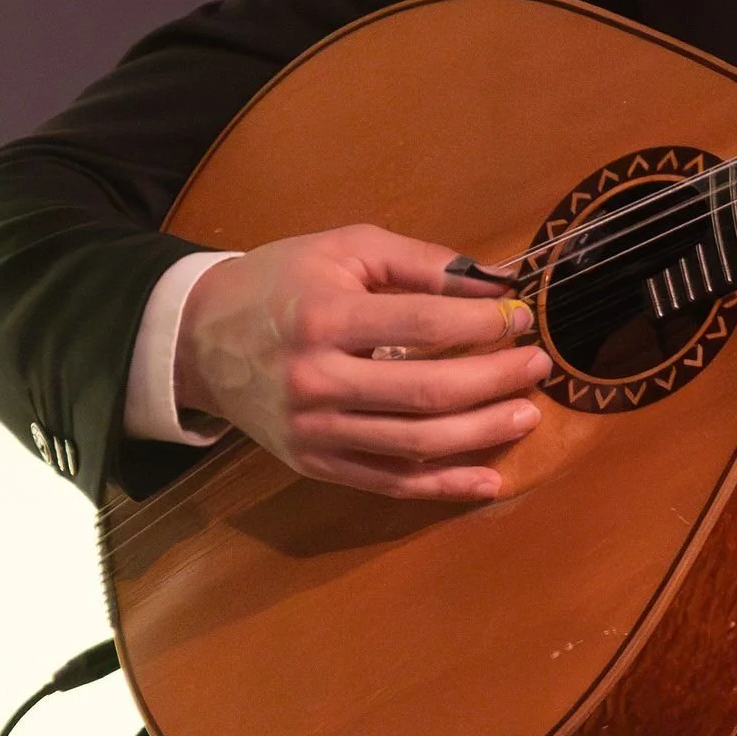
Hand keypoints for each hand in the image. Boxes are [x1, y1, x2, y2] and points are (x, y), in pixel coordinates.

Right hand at [174, 224, 551, 500]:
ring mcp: (314, 430)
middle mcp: (317, 380)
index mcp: (324, 317)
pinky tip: (489, 479)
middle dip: (495, 379)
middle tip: (538, 366)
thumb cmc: (281, 283)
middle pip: (427, 391)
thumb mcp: (344, 249)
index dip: (483, 325)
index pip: (424, 325)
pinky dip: (443, 486)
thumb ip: (419, 262)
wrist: (198, 337)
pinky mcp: (313, 464)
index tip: (521, 319)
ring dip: (483, 432)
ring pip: (415, 443)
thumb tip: (494, 286)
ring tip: (527, 414)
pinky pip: (389, 482)